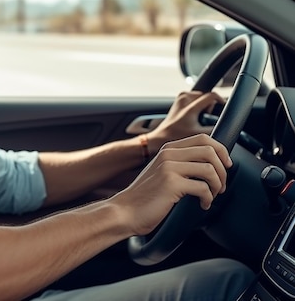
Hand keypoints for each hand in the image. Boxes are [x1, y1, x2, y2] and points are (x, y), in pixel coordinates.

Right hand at [111, 133, 231, 235]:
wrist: (125, 211)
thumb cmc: (145, 196)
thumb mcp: (162, 172)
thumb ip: (180, 164)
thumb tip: (210, 165)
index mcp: (168, 149)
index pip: (203, 139)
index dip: (221, 151)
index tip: (225, 166)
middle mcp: (168, 154)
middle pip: (210, 151)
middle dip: (223, 170)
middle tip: (221, 185)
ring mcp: (169, 167)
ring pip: (210, 169)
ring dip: (218, 185)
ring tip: (213, 195)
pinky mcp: (171, 184)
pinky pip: (203, 188)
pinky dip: (208, 199)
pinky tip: (202, 205)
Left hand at [148, 91, 223, 152]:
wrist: (160, 137)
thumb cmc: (177, 137)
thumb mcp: (199, 134)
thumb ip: (215, 129)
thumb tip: (227, 127)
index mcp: (190, 106)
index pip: (212, 96)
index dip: (221, 101)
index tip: (224, 109)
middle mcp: (185, 98)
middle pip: (207, 96)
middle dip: (210, 106)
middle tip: (206, 119)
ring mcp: (181, 97)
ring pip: (201, 96)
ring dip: (203, 105)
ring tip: (199, 118)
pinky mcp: (179, 99)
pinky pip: (194, 98)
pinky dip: (197, 105)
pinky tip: (194, 116)